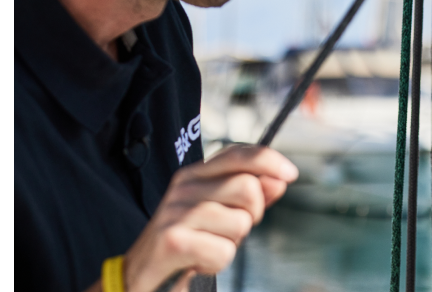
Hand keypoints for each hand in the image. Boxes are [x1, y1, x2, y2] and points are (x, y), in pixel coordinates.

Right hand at [118, 145, 296, 291]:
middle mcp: (183, 188)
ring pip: (239, 221)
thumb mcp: (217, 216)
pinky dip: (217, 263)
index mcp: (193, 176)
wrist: (141, 276)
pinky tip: (199, 261)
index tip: (290, 175)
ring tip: (209, 247)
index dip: (268, 160)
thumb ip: (248, 198)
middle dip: (252, 215)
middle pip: (247, 186)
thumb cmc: (183, 245)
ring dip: (232, 243)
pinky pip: (224, 250)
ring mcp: (176, 212)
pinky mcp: (173, 240)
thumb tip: (279, 180)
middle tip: (232, 231)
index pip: (237, 154)